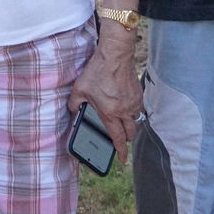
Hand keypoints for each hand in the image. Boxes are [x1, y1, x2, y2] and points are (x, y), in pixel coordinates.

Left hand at [68, 28, 142, 163]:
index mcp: (110, 113)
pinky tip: (124, 105)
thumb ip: (75, 104)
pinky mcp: (139, 94)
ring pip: (135, 121)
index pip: (118, 138)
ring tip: (120, 122)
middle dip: (125, 139)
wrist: (116, 55)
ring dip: (129, 125)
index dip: (121, 151)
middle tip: (119, 139)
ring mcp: (134, 102)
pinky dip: (132, 112)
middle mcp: (125, 111)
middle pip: (130, 133)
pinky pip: (138, 109)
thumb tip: (74, 113)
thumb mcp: (79, 89)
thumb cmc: (97, 71)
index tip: (121, 159)